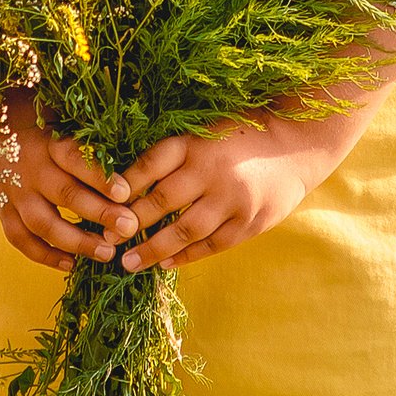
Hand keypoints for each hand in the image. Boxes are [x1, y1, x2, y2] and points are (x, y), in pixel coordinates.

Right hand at [0, 88, 141, 272]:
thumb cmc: (43, 130)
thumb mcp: (64, 124)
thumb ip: (91, 144)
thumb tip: (136, 167)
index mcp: (49, 143)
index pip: (75, 159)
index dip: (100, 177)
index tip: (126, 193)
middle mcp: (30, 168)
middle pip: (65, 194)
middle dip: (100, 213)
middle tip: (129, 228)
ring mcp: (14, 193)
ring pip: (43, 223)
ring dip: (76, 241)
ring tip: (108, 254)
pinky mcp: (3, 211)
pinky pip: (21, 240)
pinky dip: (45, 255)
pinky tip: (71, 264)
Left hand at [105, 114, 355, 273]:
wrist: (296, 146)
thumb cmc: (237, 136)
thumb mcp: (202, 132)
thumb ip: (172, 154)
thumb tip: (123, 180)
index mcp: (195, 143)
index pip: (149, 164)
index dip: (122, 185)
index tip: (100, 203)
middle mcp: (212, 170)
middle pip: (163, 200)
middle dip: (131, 223)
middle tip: (105, 240)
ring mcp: (233, 199)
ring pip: (185, 230)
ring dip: (154, 249)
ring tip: (129, 263)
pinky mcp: (251, 222)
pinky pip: (212, 245)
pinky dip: (187, 256)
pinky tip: (165, 263)